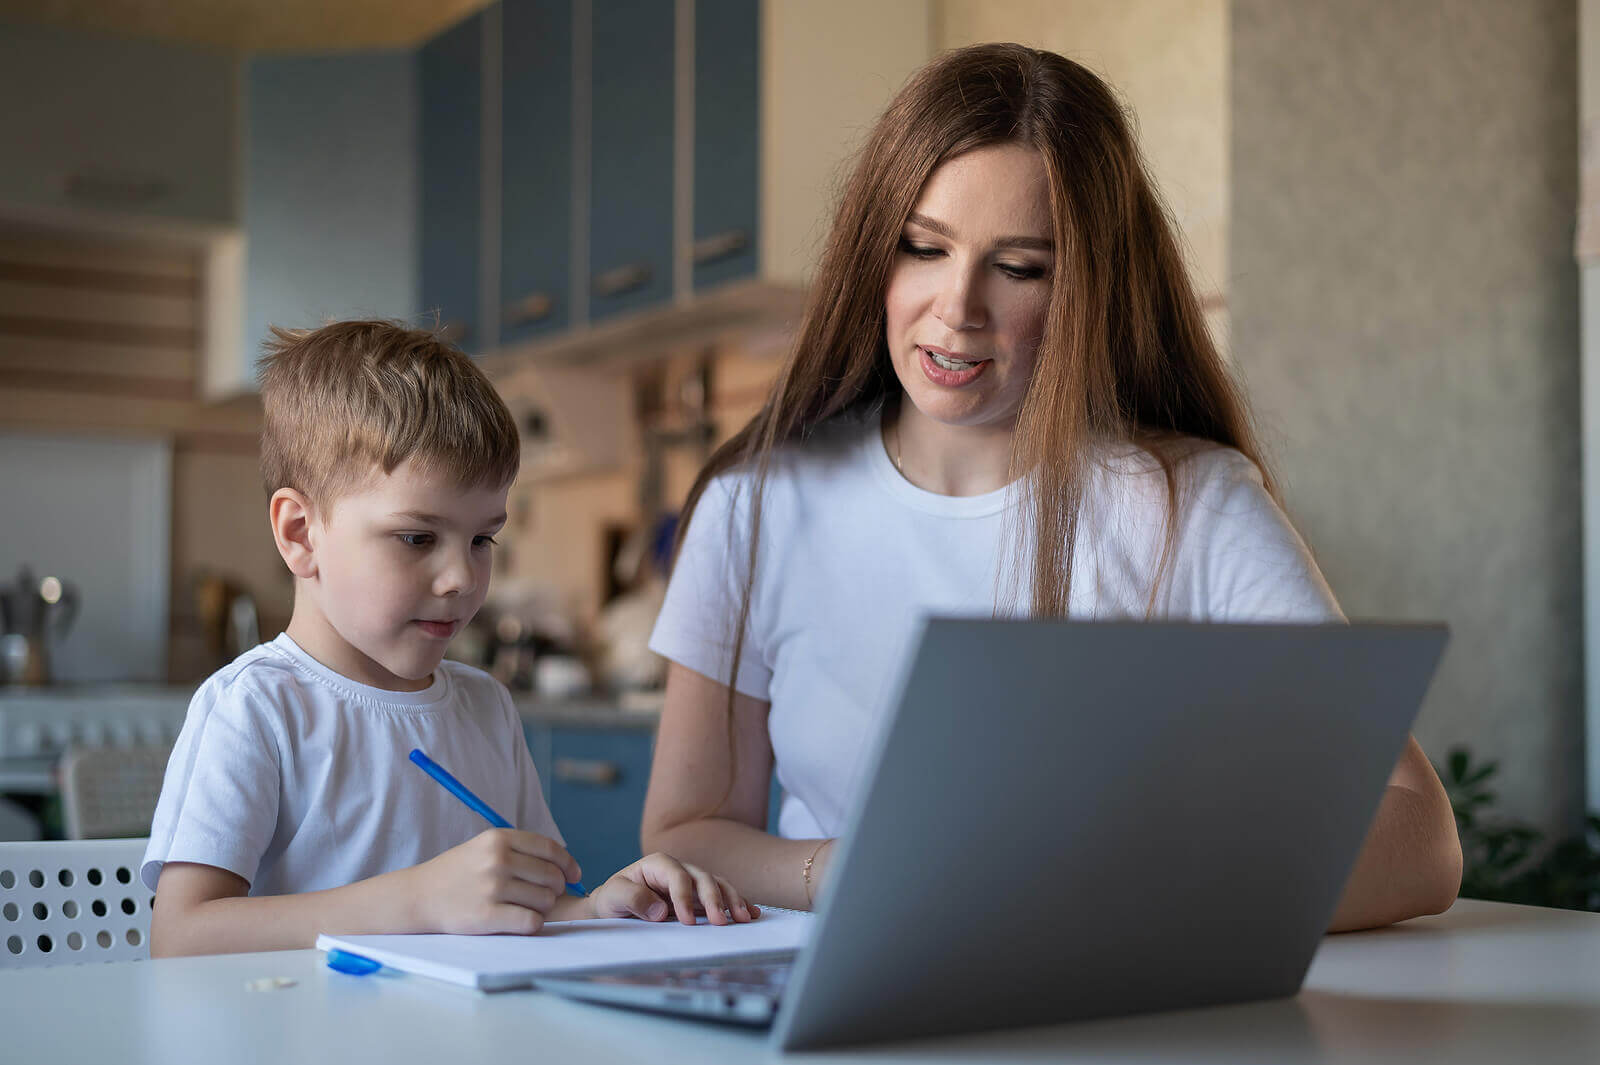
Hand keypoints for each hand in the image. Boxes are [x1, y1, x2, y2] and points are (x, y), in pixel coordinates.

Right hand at [407, 828, 582, 934]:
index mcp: (498, 839)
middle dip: (555, 889)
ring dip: (541, 908)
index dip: (567, 863)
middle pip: (552, 876)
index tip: (574, 875)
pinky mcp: (488, 916)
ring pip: (545, 901)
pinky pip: (532, 922)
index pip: (550, 848)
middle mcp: (497, 860)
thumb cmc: (457, 874)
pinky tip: (520, 921)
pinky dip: (532, 924)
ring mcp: (493, 887)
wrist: (419, 897)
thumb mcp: (484, 848)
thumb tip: (563, 864)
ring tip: (524, 908)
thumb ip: (519, 850)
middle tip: (544, 896)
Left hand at [590, 853, 760, 925]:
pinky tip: (750, 913)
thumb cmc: (613, 899)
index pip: (677, 876)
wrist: (614, 908)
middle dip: (714, 900)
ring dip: (732, 901)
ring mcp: (692, 883)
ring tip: (743, 918)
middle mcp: (679, 870)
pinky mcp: (699, 898)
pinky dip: (736, 904)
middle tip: (721, 922)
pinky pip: (722, 898)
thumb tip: (660, 911)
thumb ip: (633, 899)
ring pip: (717, 886)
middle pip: (703, 879)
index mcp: (658, 864)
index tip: (687, 921)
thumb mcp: (613, 896)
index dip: (684, 897)